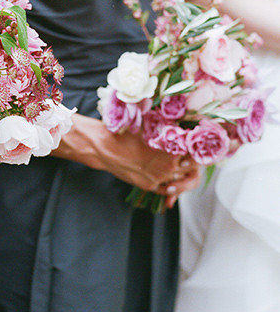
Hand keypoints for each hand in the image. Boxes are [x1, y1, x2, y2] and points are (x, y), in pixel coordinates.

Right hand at [54, 114, 199, 200]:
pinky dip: (174, 188)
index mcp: (172, 149)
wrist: (104, 148)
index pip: (199, 151)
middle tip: (199, 155)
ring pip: (184, 182)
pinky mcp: (150, 186)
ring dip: (187, 175)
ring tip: (187, 167)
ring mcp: (160, 178)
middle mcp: (169, 166)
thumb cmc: (127, 133)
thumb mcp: (151, 125)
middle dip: (197, 162)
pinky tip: (175, 183)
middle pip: (195, 168)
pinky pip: (169, 191)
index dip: (203, 147)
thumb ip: (171, 128)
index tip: (207, 143)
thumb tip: (189, 121)